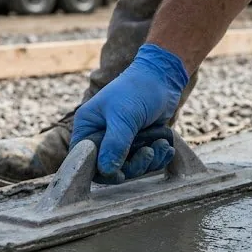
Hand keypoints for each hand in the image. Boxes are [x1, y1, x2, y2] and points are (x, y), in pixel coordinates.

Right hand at [70, 44, 189, 182]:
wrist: (163, 78)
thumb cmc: (138, 90)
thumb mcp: (125, 115)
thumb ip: (115, 143)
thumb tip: (106, 170)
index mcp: (88, 127)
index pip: (85, 160)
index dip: (101, 171)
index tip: (121, 174)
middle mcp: (101, 136)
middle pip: (110, 168)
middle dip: (133, 166)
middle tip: (148, 152)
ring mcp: (121, 141)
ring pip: (131, 167)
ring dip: (149, 161)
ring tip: (161, 144)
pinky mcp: (139, 143)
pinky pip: (146, 161)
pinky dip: (158, 157)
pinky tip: (166, 146)